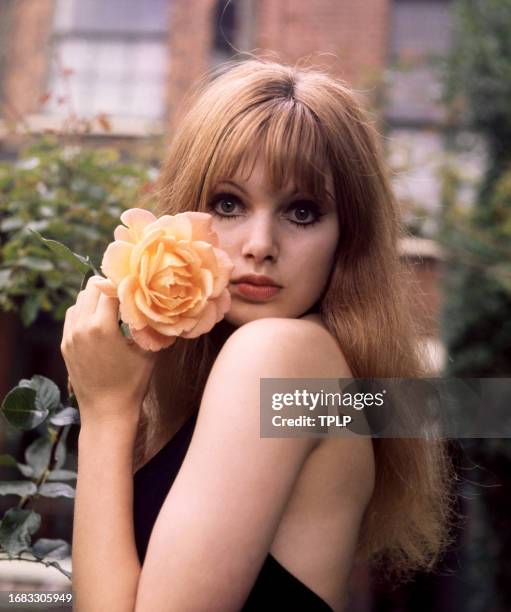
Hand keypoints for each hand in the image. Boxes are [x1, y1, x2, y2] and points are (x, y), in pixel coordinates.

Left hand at [60, 276, 157, 426]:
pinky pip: (72, 315)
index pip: (110, 288)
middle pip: (92, 288)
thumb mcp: (148, 353)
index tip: (137, 285)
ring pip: (80, 299)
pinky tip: (100, 319)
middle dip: (110, 287)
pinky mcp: (65, 343)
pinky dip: (85, 310)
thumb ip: (152, 326)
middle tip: (127, 293)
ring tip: (113, 306)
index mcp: (102, 326)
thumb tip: (165, 306)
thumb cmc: (132, 383)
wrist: (106, 411)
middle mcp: (82, 327)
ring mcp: (70, 335)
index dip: (125, 284)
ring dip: (96, 298)